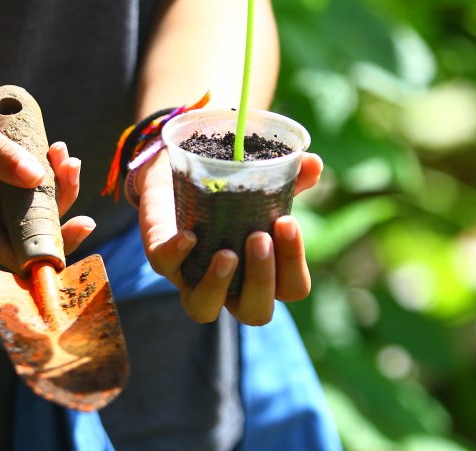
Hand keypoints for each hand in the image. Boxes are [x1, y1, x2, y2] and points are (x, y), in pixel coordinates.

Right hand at [0, 43, 93, 269]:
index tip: (68, 243)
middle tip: (81, 199)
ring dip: (57, 187)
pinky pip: (32, 180)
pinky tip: (59, 150)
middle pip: (19, 228)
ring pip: (31, 204)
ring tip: (67, 158)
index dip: (31, 250)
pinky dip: (50, 170)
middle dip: (54, 213)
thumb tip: (37, 180)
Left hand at [136, 149, 323, 324]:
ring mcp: (192, 277)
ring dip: (218, 283)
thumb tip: (313, 162)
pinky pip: (165, 266)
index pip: (291, 289)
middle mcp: (229, 286)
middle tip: (258, 238)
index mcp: (262, 273)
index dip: (292, 264)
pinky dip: (177, 254)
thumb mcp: (261, 185)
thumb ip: (290, 178)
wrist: (178, 177)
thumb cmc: (230, 195)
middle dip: (260, 279)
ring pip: (203, 308)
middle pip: (255, 312)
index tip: (287, 222)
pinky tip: (189, 236)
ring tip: (226, 253)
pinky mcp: (162, 257)